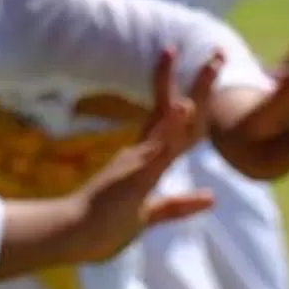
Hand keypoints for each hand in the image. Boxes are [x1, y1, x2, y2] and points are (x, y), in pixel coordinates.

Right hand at [2, 50, 221, 275]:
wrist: (69, 235)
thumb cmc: (103, 228)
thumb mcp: (148, 216)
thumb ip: (178, 205)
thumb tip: (210, 198)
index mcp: (145, 159)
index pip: (170, 120)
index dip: (191, 96)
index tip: (207, 71)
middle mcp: (142, 152)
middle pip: (176, 110)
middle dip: (199, 84)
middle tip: (219, 54)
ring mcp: (138, 160)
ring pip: (171, 121)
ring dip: (194, 93)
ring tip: (212, 66)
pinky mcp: (133, 175)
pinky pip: (155, 149)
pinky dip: (170, 126)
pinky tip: (184, 107)